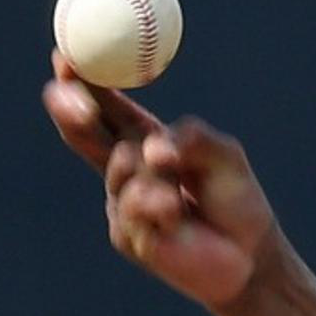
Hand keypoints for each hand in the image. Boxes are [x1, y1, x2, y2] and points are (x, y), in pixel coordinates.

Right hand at [43, 52, 281, 311]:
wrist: (250, 257)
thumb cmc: (237, 200)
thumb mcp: (226, 157)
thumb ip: (195, 139)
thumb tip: (155, 147)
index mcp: (143, 138)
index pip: (105, 104)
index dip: (82, 79)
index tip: (65, 57)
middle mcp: (125, 166)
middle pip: (82, 130)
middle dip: (71, 108)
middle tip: (74, 99)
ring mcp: (120, 199)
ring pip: (118, 170)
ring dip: (152, 174)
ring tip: (182, 194)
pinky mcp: (126, 233)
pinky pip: (132, 207)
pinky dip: (159, 207)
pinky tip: (178, 218)